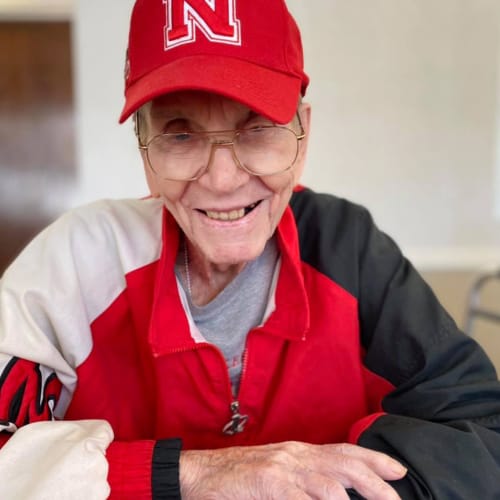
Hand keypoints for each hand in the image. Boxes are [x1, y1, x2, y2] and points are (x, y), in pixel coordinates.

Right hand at [180, 441, 405, 498]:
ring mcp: (282, 468)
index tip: (398, 471)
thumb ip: (304, 481)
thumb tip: (334, 492)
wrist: (200, 473)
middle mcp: (295, 455)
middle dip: (376, 481)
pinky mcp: (267, 483)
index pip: (343, 451)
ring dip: (356, 496)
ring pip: (329, 482)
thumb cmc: (239, 477)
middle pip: (344, 464)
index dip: (373, 458)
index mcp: (299, 453)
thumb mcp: (277, 473)